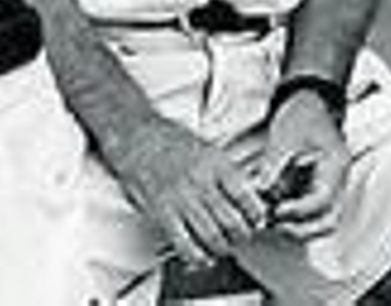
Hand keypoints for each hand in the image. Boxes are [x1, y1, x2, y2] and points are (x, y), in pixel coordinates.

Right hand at [111, 115, 270, 264]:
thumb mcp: (204, 146)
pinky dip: (197, 257)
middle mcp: (200, 180)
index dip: (256, 215)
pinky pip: (185, 244)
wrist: (134, 133)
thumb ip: (225, 171)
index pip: (246, 197)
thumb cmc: (169, 139)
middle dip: (241, 236)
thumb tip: (248, 196)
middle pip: (233, 222)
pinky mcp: (162, 211)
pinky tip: (201, 256)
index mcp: (215, 162)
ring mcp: (181, 197)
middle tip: (240, 237)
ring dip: (221, 248)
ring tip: (222, 246)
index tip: (256, 220)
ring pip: (212, 237)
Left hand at [250, 90, 348, 239]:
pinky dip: (297, 216)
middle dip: (302, 228)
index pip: (322, 200)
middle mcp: (337, 181)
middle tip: (277, 223)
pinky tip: (277, 210)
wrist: (309, 100)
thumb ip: (273, 164)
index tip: (277, 210)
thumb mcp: (285, 135)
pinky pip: (313, 211)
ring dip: (300, 226)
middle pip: (329, 221)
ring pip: (323, 220)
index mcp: (335, 166)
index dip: (299, 210)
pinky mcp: (319, 186)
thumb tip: (261, 190)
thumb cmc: (303, 112)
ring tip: (275, 218)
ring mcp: (330, 185)